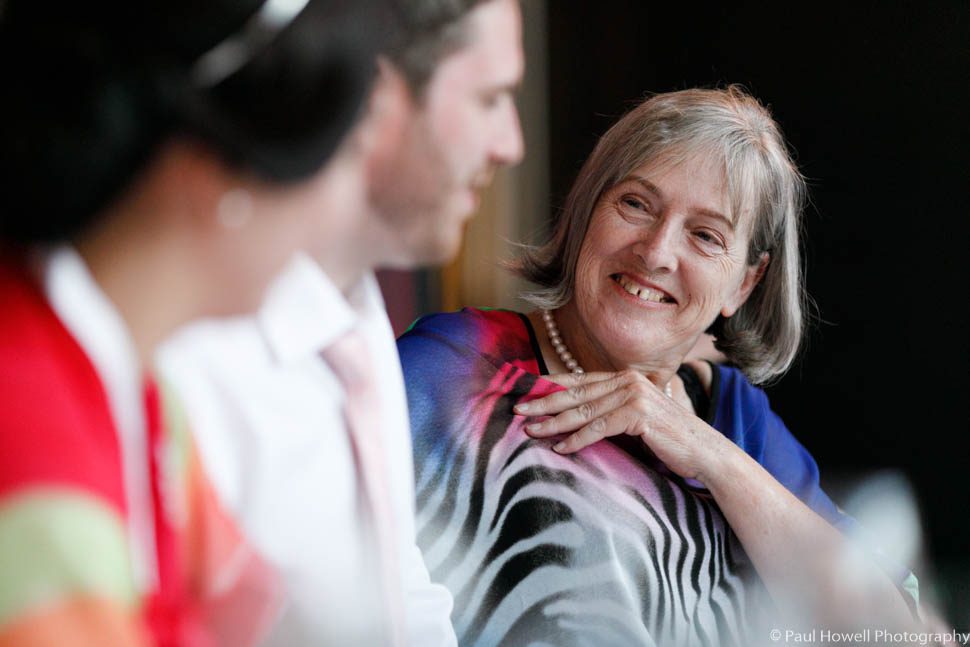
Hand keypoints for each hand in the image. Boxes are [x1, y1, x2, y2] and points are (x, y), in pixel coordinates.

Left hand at [514, 369, 725, 481]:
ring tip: (530, 431)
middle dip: (544, 402)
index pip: (580, 380)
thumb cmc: (667, 439)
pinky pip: (599, 427)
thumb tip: (572, 419)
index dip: (551, 387)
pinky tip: (560, 447)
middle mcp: (628, 380)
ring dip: (554, 422)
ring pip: (584, 410)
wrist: (704, 451)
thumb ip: (608, 412)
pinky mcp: (640, 413)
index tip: (526, 394)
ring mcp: (635, 394)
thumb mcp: (633, 420)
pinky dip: (577, 439)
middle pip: (577, 392)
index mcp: (625, 378)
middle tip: (518, 409)